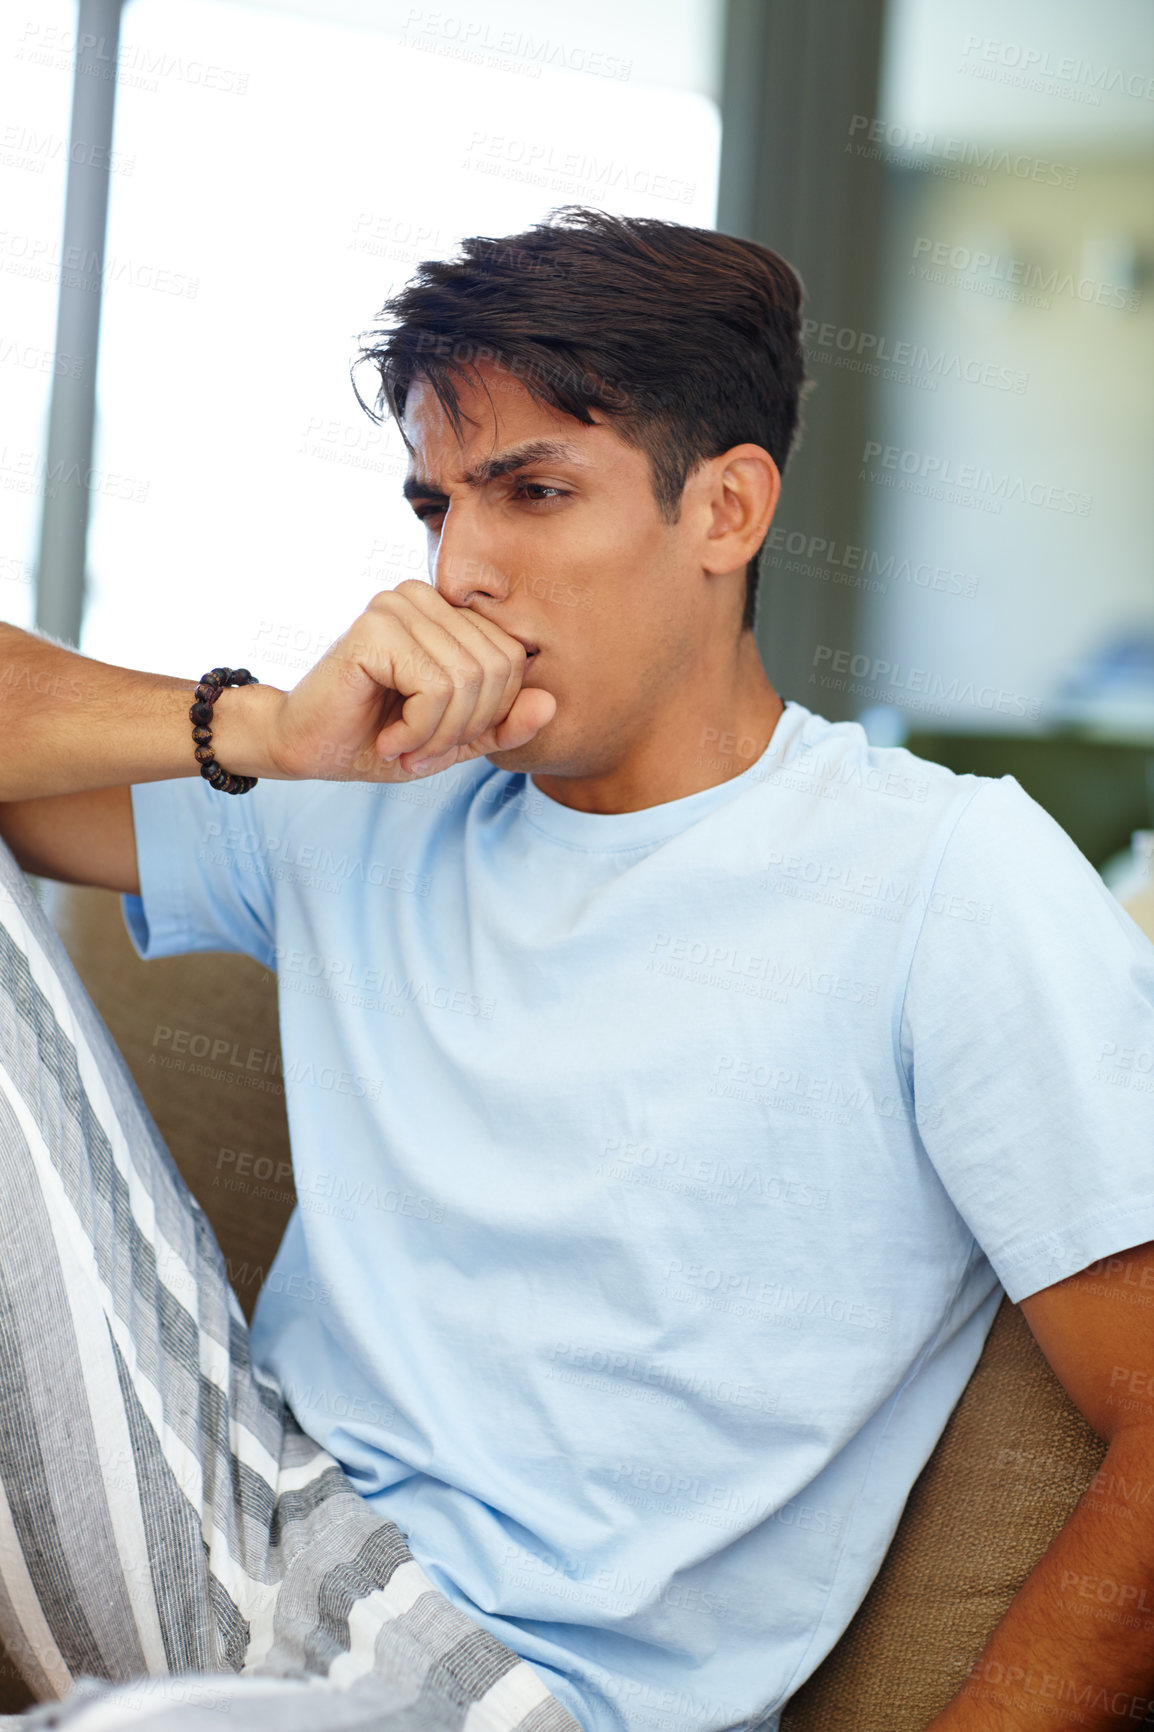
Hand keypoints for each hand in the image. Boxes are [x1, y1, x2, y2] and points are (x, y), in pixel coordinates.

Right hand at [262, 582, 556, 782]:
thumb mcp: (454, 740)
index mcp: (449, 614)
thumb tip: (551, 704)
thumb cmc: (375, 737)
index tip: (446, 743)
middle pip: (499, 668)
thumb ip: (504, 724)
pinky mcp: (376, 627)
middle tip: (424, 752)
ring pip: (469, 680)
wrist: (304, 746)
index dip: (493, 714)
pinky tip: (389, 740)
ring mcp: (399, 605)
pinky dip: (418, 730)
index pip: (514, 659)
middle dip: (467, 727)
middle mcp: (426, 598)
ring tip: (404, 748)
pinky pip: (434, 687)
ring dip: (439, 735)